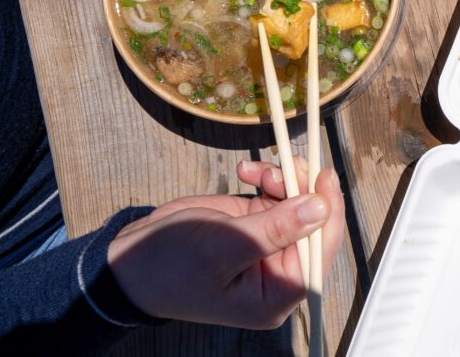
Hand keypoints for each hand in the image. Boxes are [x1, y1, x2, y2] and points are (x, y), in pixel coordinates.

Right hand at [107, 158, 344, 329]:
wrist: (131, 259)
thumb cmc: (170, 265)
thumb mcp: (223, 247)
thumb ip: (274, 228)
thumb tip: (321, 208)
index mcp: (276, 294)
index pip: (320, 253)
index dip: (328, 213)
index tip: (325, 177)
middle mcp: (279, 272)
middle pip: (314, 224)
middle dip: (303, 189)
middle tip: (288, 164)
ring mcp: (269, 244)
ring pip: (298, 203)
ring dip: (284, 179)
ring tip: (257, 171)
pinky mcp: (256, 222)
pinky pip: (277, 194)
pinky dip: (267, 177)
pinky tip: (245, 170)